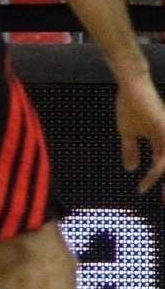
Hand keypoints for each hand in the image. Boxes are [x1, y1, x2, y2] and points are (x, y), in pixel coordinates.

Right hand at [115, 76, 164, 193]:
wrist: (131, 88)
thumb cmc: (130, 106)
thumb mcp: (127, 132)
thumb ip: (130, 149)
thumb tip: (130, 169)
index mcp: (159, 141)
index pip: (160, 165)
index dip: (154, 179)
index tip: (141, 190)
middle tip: (163, 201)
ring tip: (163, 196)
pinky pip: (164, 156)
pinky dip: (159, 168)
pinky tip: (154, 174)